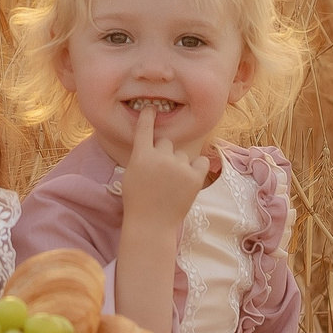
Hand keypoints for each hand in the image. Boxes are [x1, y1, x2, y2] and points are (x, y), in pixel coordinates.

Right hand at [118, 107, 208, 235]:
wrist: (152, 223)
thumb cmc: (138, 199)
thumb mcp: (131, 173)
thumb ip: (141, 155)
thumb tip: (154, 144)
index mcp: (142, 156)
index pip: (145, 129)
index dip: (148, 117)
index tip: (150, 109)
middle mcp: (161, 158)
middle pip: (165, 142)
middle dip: (163, 153)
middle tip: (159, 173)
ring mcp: (180, 167)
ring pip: (181, 154)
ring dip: (178, 164)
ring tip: (172, 184)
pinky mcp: (195, 177)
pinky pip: (201, 161)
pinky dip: (196, 168)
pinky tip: (189, 178)